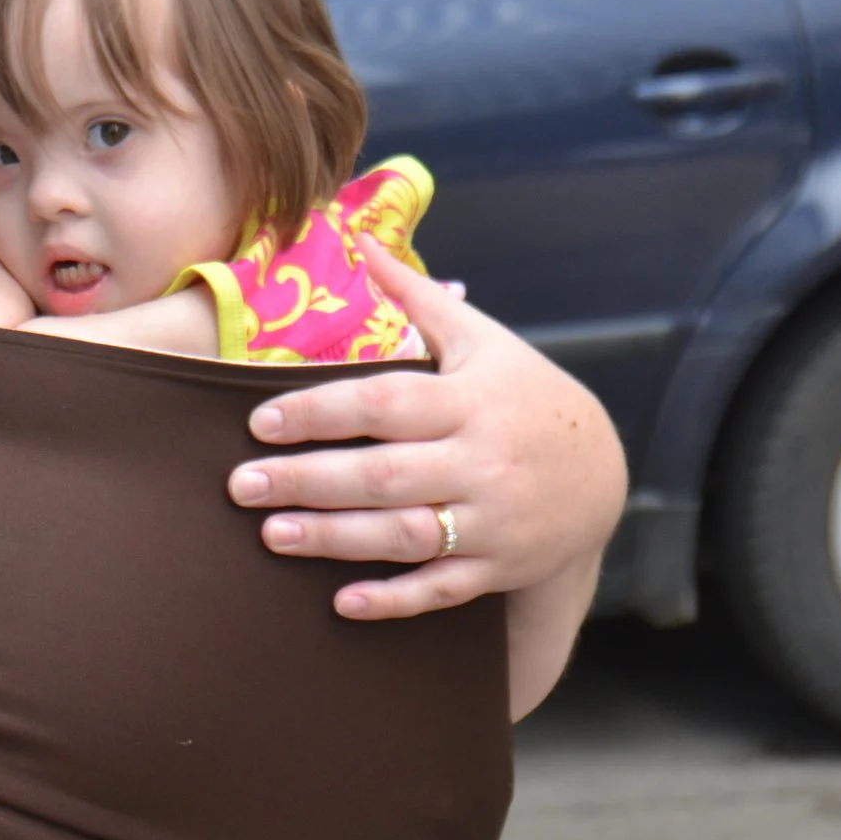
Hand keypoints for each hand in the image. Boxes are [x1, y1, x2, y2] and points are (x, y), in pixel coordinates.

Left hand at [228, 240, 626, 619]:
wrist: (601, 475)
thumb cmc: (522, 396)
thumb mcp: (481, 341)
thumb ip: (415, 298)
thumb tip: (361, 237)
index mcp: (470, 400)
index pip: (385, 404)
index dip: (320, 412)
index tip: (260, 420)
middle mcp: (482, 462)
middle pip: (383, 475)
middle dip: (307, 481)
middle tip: (240, 485)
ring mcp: (492, 521)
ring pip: (404, 535)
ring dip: (333, 539)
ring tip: (270, 534)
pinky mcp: (497, 567)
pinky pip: (442, 590)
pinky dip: (395, 599)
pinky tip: (342, 602)